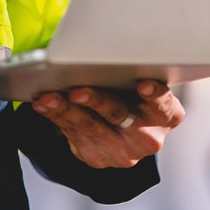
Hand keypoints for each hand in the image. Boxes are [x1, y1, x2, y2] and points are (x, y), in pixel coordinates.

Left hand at [30, 79, 184, 168]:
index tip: (143, 84)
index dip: (154, 94)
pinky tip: (43, 105)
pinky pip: (73, 135)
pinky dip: (56, 117)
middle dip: (97, 101)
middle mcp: (149, 137)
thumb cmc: (134, 96)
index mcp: (166, 115)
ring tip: (49, 97)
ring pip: (91, 127)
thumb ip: (131, 73)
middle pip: (120, 115)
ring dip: (66, 110)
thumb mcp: (141, 86)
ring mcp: (124, 152)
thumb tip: (99, 50)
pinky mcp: (98, 158)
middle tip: (77, 90)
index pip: (163, 103)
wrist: (126, 131)